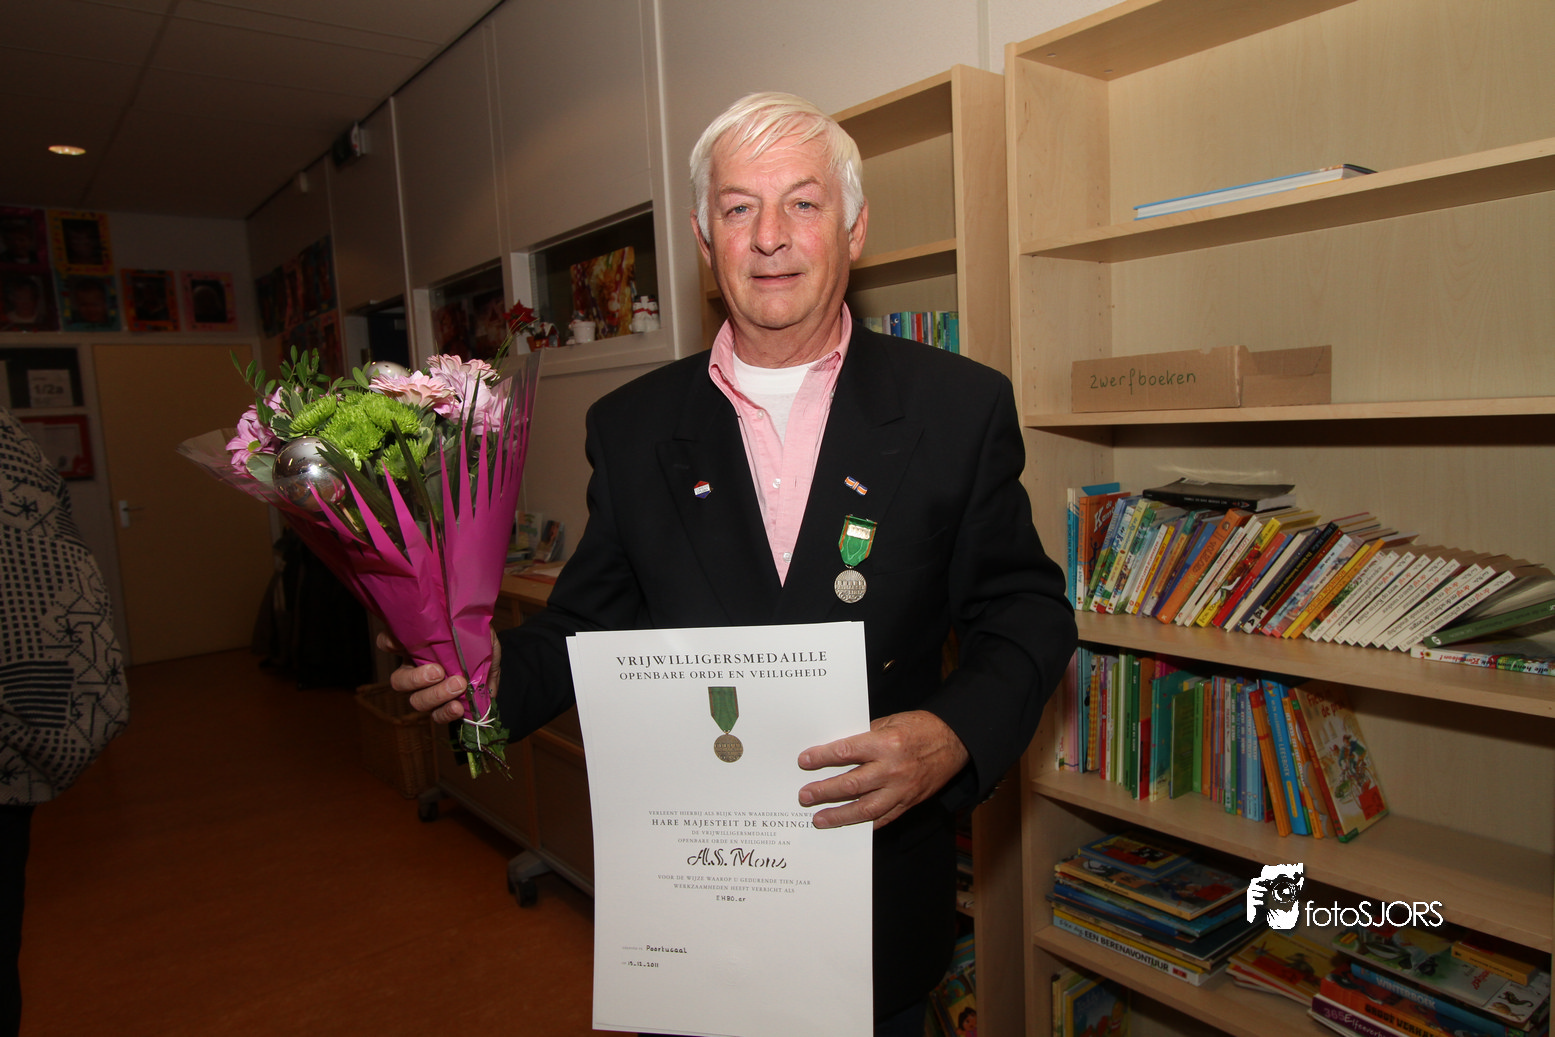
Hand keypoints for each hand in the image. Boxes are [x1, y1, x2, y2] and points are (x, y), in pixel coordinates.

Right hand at [379, 631, 501, 724]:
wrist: (495, 657)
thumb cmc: (476, 636)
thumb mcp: (467, 625)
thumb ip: (451, 628)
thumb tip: (434, 637)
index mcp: (416, 647)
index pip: (389, 643)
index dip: (389, 643)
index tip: (398, 643)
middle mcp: (416, 670)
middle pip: (399, 681)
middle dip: (417, 679)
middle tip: (438, 672)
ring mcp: (430, 691)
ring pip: (417, 701)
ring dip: (436, 696)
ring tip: (458, 686)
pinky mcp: (446, 706)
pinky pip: (438, 716)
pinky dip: (447, 713)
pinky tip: (458, 707)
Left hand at [795, 710, 968, 829]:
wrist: (954, 741)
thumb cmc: (921, 728)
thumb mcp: (889, 722)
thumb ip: (864, 737)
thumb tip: (836, 751)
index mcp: (886, 743)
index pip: (845, 752)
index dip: (821, 757)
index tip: (804, 761)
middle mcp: (892, 769)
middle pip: (850, 784)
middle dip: (824, 791)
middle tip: (805, 796)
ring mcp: (901, 790)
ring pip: (865, 808)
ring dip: (839, 815)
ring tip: (819, 819)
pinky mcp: (909, 802)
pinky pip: (883, 818)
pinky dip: (864, 824)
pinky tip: (848, 826)